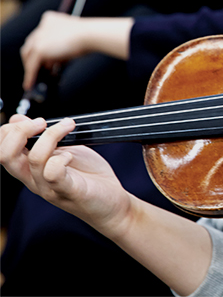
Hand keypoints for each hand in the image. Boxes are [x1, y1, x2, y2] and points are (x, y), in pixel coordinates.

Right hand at [0, 115, 133, 237]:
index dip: (11, 130)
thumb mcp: (65, 149)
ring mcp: (49, 187)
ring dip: (51, 136)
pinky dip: (61, 158)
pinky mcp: (68, 191)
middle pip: (5, 155)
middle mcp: (34, 179)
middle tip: (42, 122)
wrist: (112, 202)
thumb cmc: (90, 176)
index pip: (2, 148)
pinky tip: (71, 155)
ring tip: (68, 127)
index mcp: (30, 168)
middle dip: (19, 131)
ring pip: (33, 159)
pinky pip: (53, 174)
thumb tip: (19, 119)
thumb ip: (44, 138)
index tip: (35, 120)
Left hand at [21, 11, 89, 89]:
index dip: (43, 49)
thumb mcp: (71, 40)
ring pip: (29, 55)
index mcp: (49, 19)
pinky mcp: (39, 49)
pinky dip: (30, 76)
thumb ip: (59, 49)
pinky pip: (32, 65)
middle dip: (33, 59)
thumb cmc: (89, 37)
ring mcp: (39, 37)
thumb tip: (52, 64)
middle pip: (31, 45)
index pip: (40, 36)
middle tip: (39, 71)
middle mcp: (41, 26)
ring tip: (34, 79)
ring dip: (31, 68)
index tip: (45, 60)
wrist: (91, 35)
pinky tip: (30, 84)